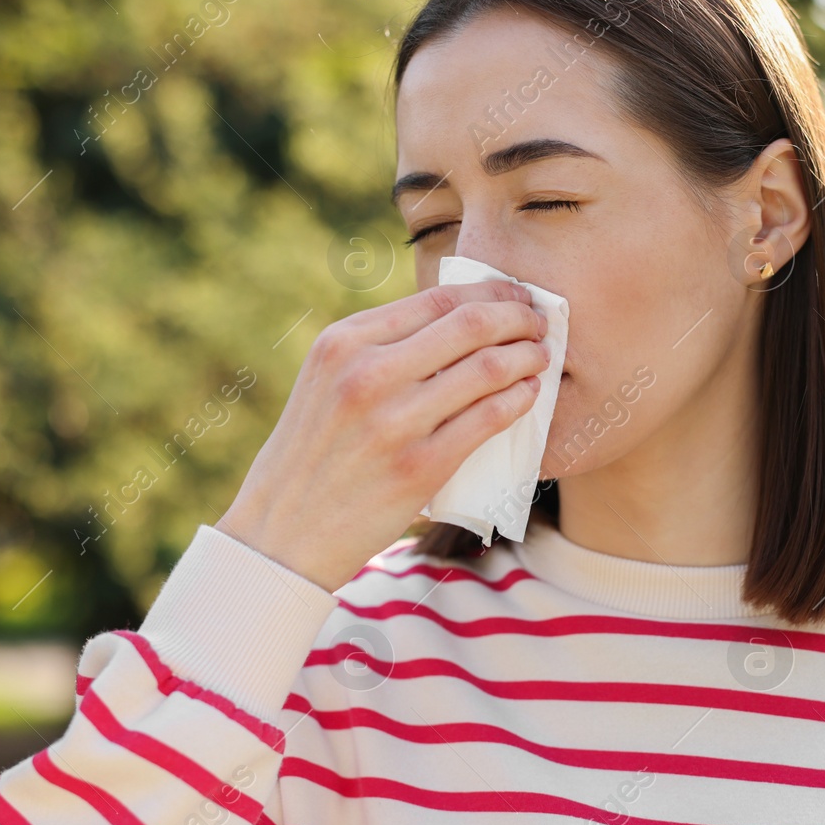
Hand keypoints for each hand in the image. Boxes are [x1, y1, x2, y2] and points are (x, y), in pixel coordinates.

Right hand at [217, 279, 551, 591]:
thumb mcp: (326, 381)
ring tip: (540, 357)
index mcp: (343, 342)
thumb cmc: (313, 455)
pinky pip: (489, 418)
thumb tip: (454, 320)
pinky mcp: (421, 465)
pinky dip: (520, 399)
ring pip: (488, 368)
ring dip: (527, 357)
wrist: (283, 532)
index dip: (490, 292)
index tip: (515, 296)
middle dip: (518, 318)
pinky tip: (530, 395)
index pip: (437, 299)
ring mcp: (395, 420)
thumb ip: (378, 349)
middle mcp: (367, 373)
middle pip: (470, 325)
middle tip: (541, 322)